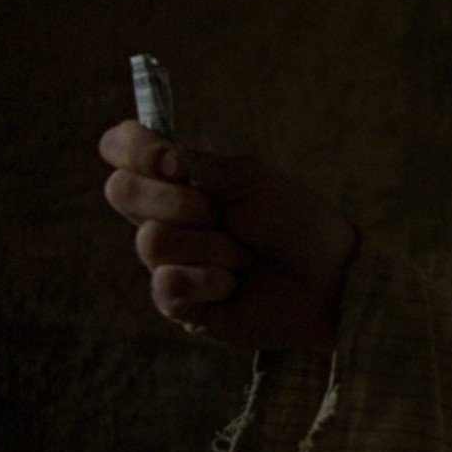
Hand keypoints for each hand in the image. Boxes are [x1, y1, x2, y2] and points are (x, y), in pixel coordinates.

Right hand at [100, 121, 358, 350]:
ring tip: (246, 257)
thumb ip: (195, 161)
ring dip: (212, 247)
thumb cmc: (298, 224)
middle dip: (179, 202)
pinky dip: (209, 281)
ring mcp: (169, 258)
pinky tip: (234, 286)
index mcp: (180, 177)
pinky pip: (166, 284)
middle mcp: (166, 215)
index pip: (121, 149)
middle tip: (224, 215)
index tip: (169, 161)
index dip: (132, 149)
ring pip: (152, 240)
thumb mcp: (250, 179)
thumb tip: (156, 151)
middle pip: (121, 191)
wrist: (331, 279)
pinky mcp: (178, 302)